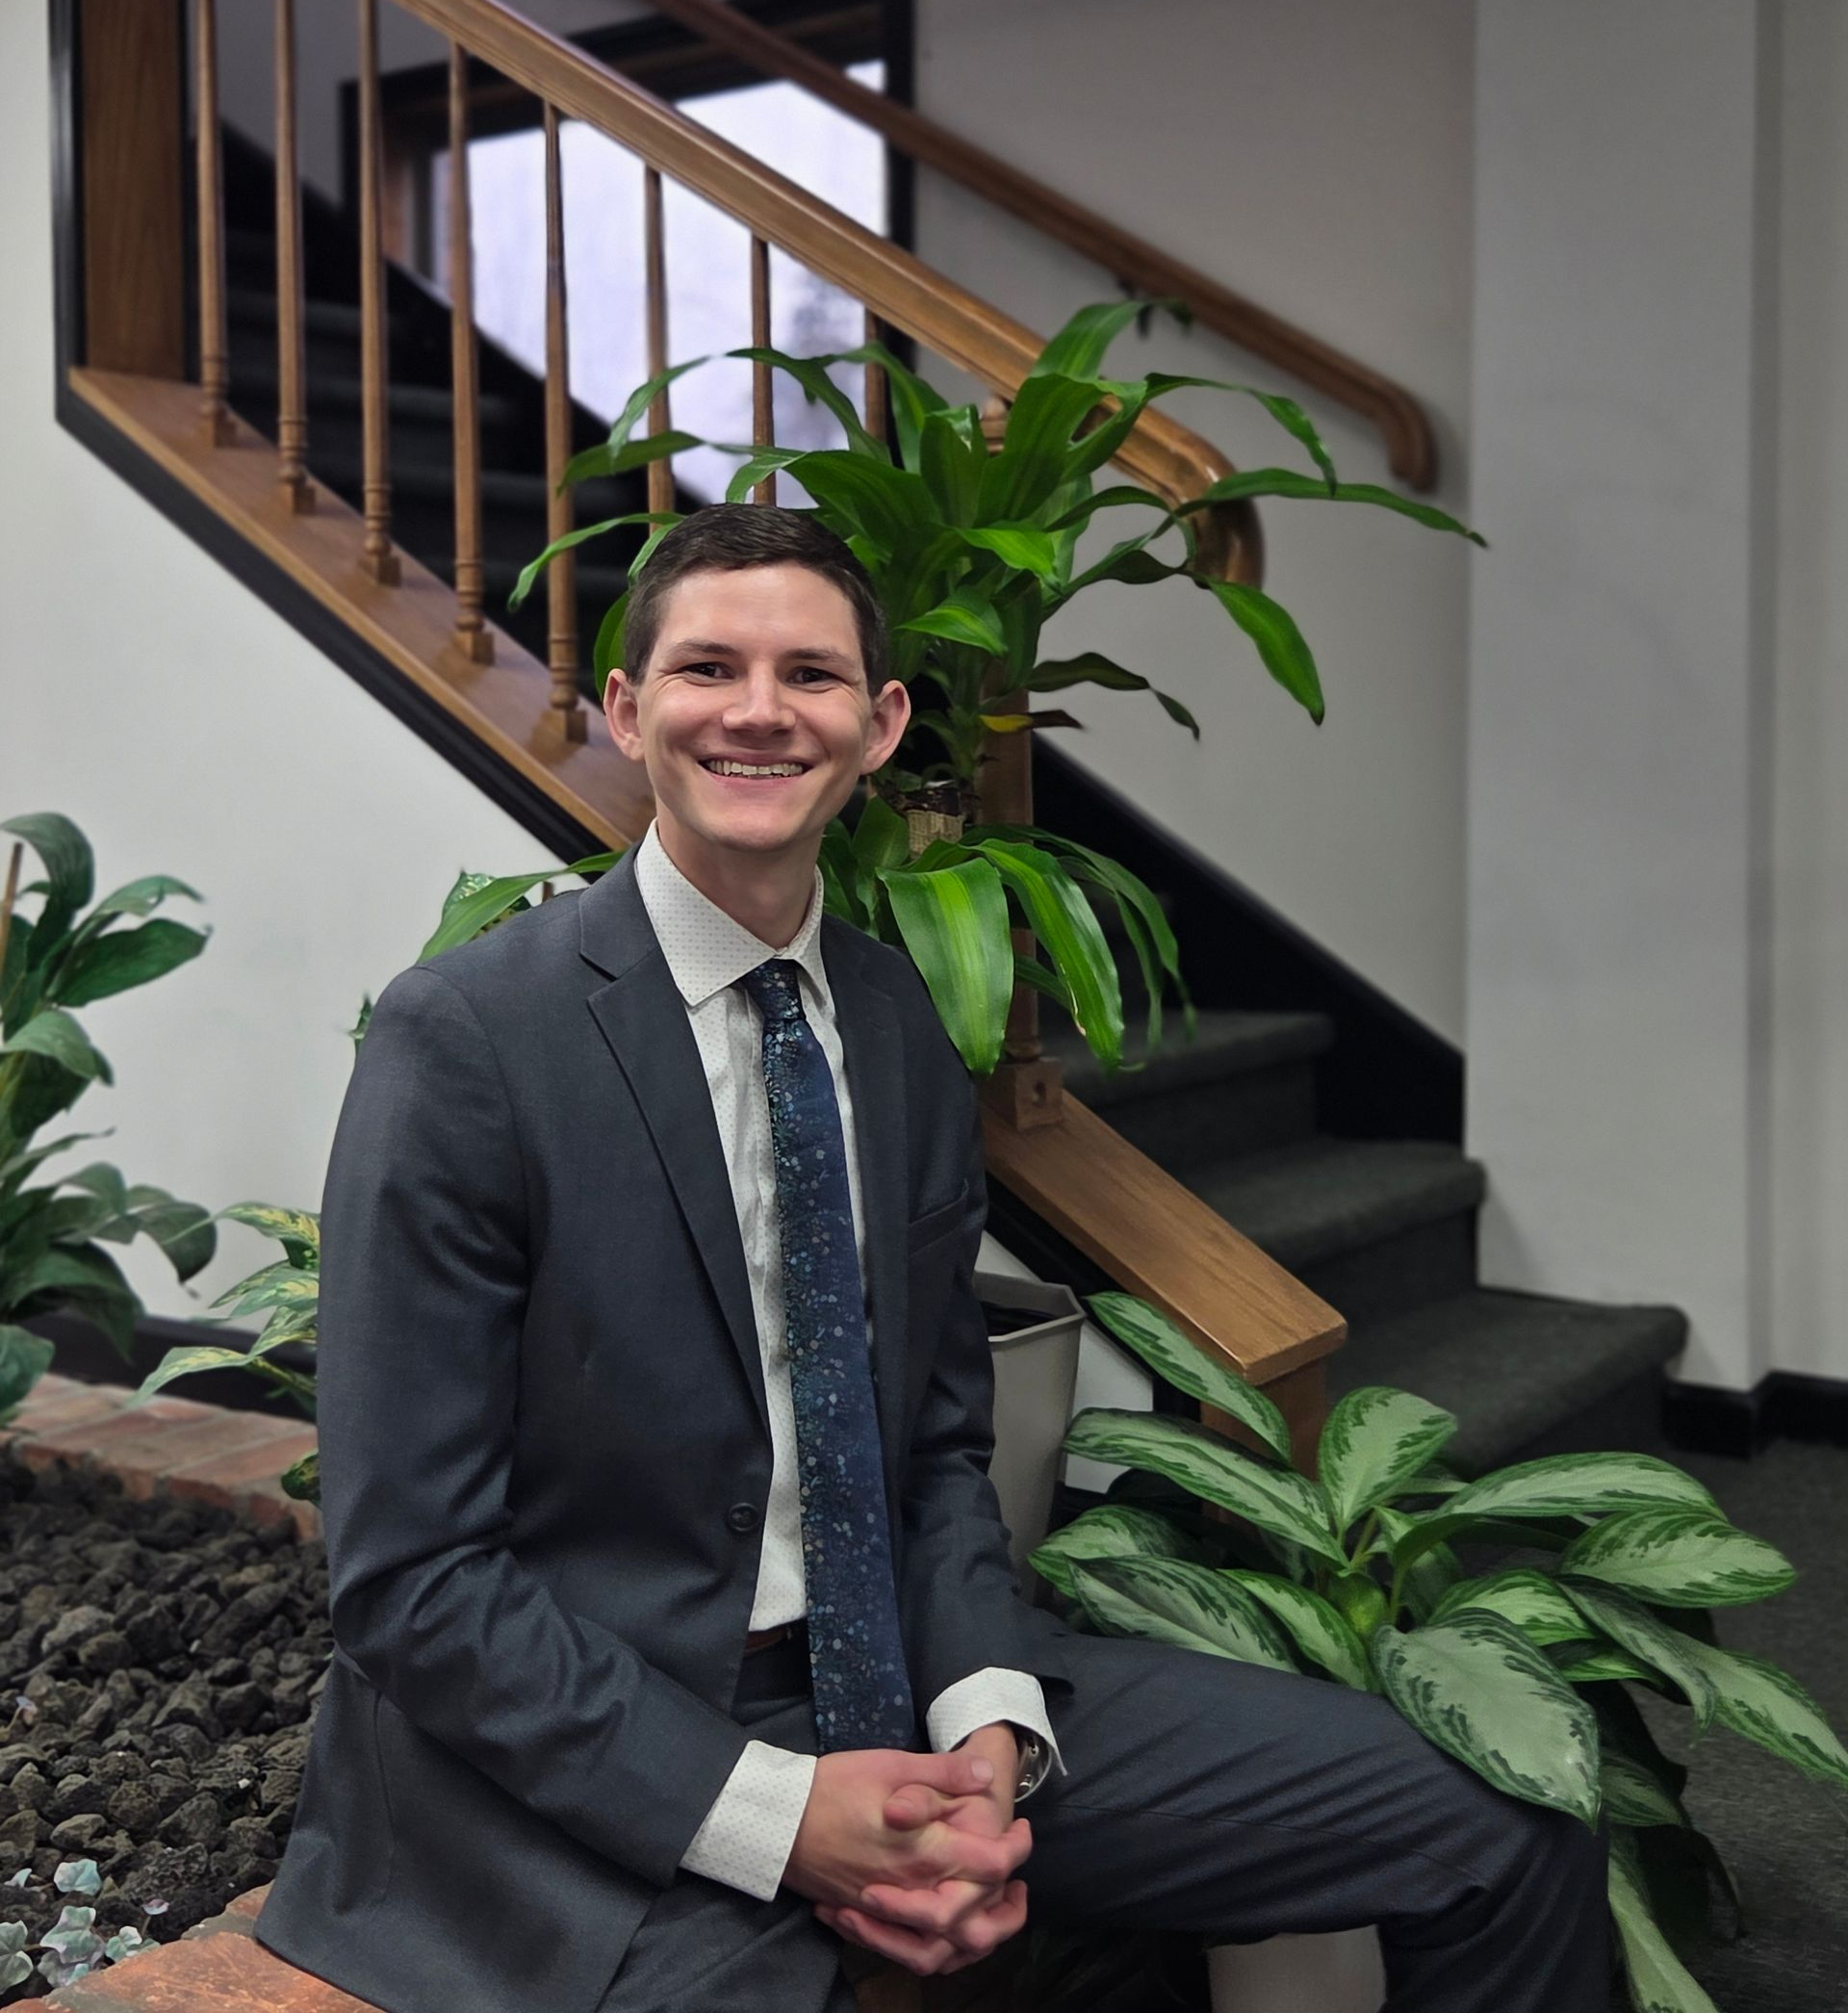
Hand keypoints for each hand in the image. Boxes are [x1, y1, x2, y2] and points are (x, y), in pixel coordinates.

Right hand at [817, 1725, 1029, 1975]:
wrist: (778, 1820)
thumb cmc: (835, 1785)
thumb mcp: (893, 1765)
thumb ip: (943, 1773)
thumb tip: (986, 1776)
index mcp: (927, 1850)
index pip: (992, 1864)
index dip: (1017, 1848)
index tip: (1021, 1830)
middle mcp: (913, 1889)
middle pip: (977, 1921)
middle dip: (1006, 1907)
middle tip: (1016, 1879)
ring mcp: (890, 1909)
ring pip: (944, 1947)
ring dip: (973, 1934)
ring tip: (987, 1909)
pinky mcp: (868, 1916)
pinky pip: (909, 1948)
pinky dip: (934, 1944)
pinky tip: (941, 1922)